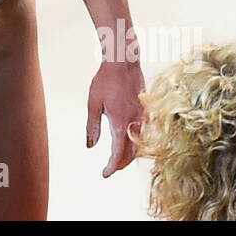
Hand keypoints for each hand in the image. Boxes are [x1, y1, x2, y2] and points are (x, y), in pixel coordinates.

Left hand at [86, 59, 145, 177]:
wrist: (123, 61)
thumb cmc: (105, 80)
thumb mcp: (93, 103)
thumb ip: (92, 126)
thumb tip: (90, 146)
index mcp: (120, 122)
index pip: (118, 153)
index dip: (112, 167)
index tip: (105, 174)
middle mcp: (134, 122)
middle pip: (132, 153)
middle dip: (121, 163)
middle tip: (110, 168)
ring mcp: (143, 116)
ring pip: (140, 143)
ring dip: (130, 154)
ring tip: (117, 158)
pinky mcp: (146, 110)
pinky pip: (144, 132)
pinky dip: (137, 142)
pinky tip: (129, 140)